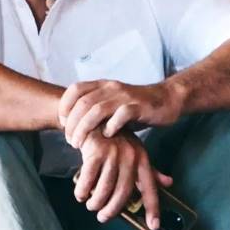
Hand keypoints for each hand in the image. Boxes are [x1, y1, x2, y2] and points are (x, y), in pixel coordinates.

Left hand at [59, 78, 183, 149]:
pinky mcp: (139, 106)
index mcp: (103, 85)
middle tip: (70, 140)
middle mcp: (111, 88)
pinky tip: (108, 136)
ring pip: (97, 109)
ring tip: (79, 144)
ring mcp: (125, 96)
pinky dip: (111, 126)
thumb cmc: (136, 108)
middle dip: (72, 123)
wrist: (167, 100)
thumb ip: (95, 112)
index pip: (75, 89)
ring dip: (84, 128)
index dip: (65, 105)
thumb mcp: (112, 106)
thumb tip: (73, 128)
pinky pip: (121, 115)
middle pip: (83, 103)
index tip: (62, 123)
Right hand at [74, 127, 172, 229]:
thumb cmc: (116, 139)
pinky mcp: (96, 152)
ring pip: (104, 189)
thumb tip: (169, 183)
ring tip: (91, 205)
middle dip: (112, 210)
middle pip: (122, 194)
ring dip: (96, 202)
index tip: (153, 226)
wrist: (94, 118)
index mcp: (142, 159)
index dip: (152, 208)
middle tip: (103, 216)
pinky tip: (80, 194)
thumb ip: (150, 170)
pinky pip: (88, 180)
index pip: (150, 188)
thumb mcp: (135, 152)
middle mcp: (130, 157)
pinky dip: (83, 191)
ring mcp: (113, 154)